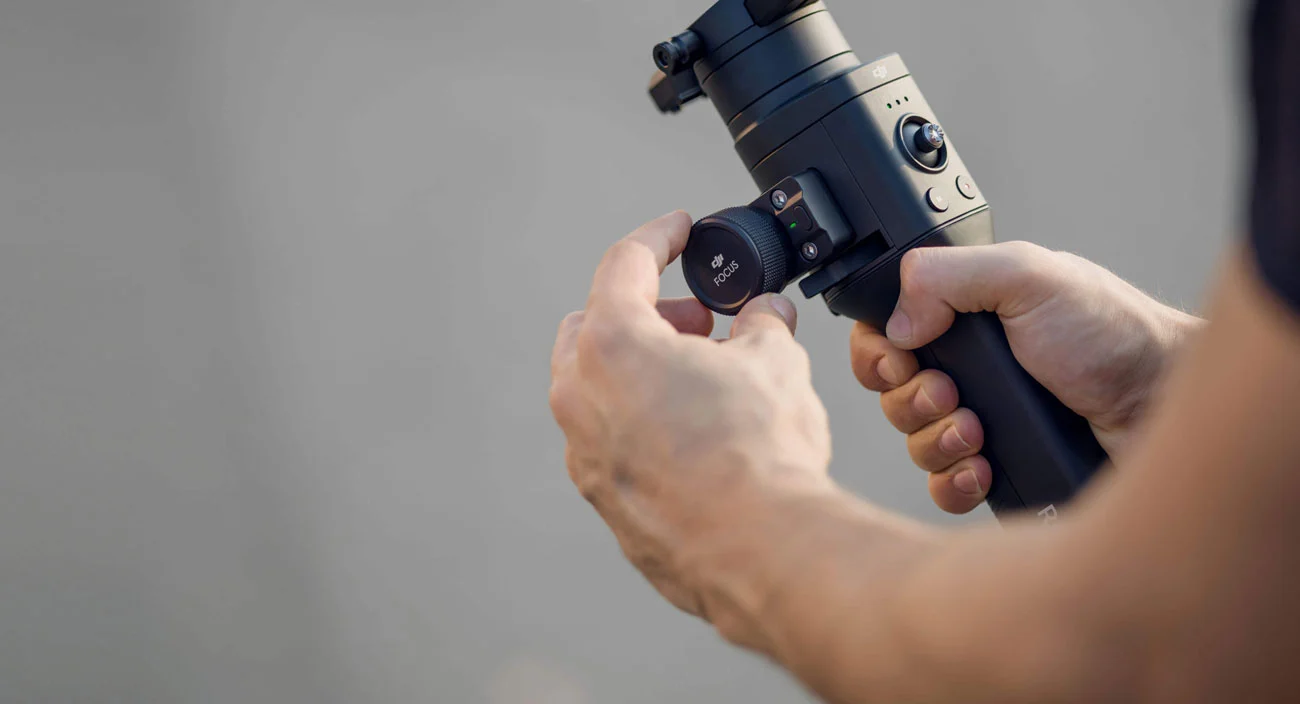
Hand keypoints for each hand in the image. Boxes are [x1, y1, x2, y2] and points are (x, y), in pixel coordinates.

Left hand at [549, 211, 833, 646]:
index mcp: (612, 344)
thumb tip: (764, 317)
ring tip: (705, 380)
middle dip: (647, 313)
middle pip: (594, 327)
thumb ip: (762, 325)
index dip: (660, 237)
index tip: (679, 230)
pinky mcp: (603, 499)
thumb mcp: (776, 361)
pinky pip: (611, 441)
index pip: (625, 264)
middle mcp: (581, 397)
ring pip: (597, 389)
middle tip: (698, 323)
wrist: (761, 551)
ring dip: (643, 371)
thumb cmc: (759, 455)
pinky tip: (696, 434)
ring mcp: (585, 454)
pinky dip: (643, 422)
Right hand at [851, 242, 1201, 513]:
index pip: (887, 334)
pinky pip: (944, 488)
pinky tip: (984, 467)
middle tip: (951, 393)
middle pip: (891, 394)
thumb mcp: (1029, 277)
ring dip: (935, 441)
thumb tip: (896, 321)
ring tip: (977, 431)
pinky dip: (954, 481)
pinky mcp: (1001, 469)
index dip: (878, 352)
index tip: (898, 358)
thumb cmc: (1116, 335)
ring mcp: (984, 420)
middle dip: (910, 399)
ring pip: (915, 444)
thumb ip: (949, 276)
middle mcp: (970, 369)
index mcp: (967, 317)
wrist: (1163, 407)